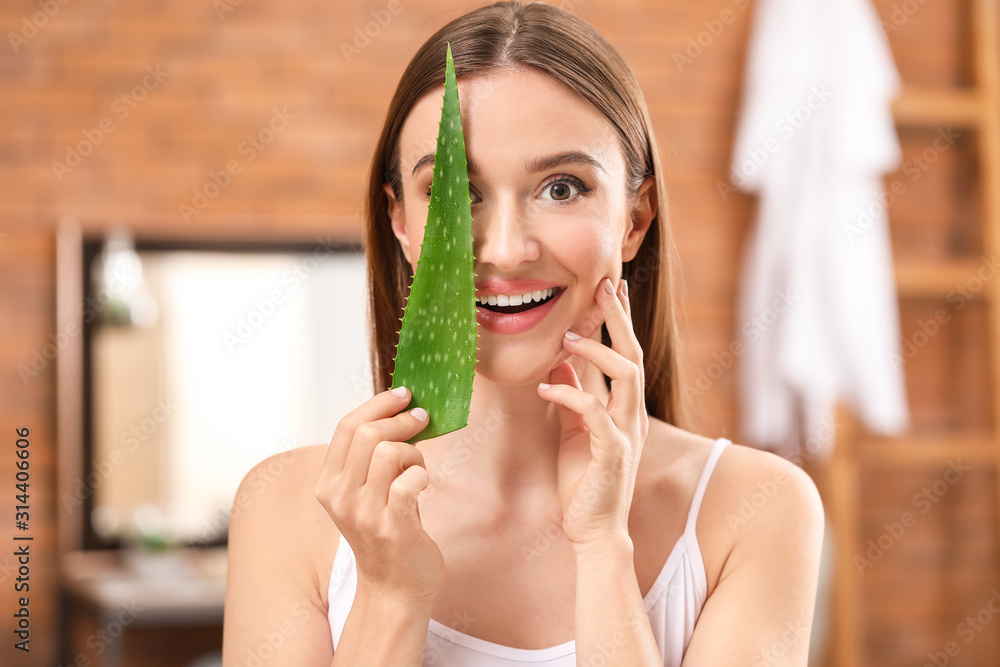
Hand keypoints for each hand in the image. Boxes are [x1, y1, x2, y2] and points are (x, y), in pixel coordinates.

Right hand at [314, 387, 444, 602]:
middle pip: (369, 433)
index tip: (404, 394)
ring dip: (414, 451)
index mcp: (328, 483)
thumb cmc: (387, 531)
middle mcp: (340, 497)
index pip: (347, 426)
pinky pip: (410, 481)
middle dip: (402, 420)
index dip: (378, 403)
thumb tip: (401, 408)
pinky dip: (423, 474)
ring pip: (390, 452)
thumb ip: (372, 456)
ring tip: (419, 467)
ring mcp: (364, 514)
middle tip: (422, 421)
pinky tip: (424, 485)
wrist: (394, 588)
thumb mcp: (366, 491)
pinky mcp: (392, 527)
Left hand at [537, 277, 648, 549]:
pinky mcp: (613, 453)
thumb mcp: (573, 428)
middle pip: (633, 354)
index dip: (619, 319)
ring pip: (626, 376)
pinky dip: (570, 395)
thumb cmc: (584, 480)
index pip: (625, 352)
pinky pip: (595, 413)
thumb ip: (572, 393)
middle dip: (619, 318)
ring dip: (598, 352)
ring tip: (569, 337)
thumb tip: (559, 360)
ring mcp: (625, 433)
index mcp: (623, 407)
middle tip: (604, 285)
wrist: (594, 529)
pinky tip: (545, 389)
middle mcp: (631, 415)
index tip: (610, 286)